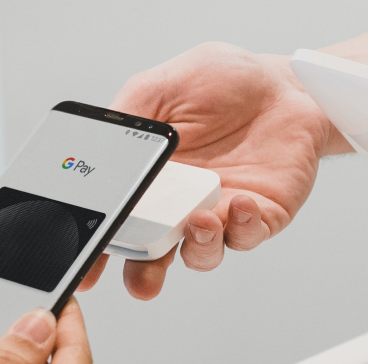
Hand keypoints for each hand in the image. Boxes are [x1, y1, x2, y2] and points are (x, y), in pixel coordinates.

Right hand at [77, 42, 348, 299]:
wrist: (278, 82)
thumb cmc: (219, 83)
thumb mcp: (158, 90)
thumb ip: (126, 125)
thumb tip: (95, 155)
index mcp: (149, 183)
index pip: (120, 225)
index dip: (101, 251)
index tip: (89, 269)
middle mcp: (181, 207)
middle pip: (155, 256)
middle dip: (145, 274)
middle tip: (144, 278)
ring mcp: (221, 215)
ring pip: (203, 253)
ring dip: (198, 245)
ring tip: (200, 221)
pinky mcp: (261, 215)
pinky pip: (249, 234)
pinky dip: (243, 225)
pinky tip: (240, 201)